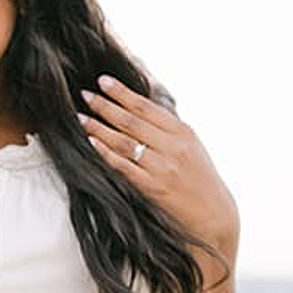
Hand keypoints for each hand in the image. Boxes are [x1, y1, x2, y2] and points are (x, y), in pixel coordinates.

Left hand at [79, 76, 240, 255]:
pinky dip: (106, 153)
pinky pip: (124, 167)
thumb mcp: (190, 146)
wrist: (213, 213)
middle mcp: (174, 146)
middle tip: (82, 94)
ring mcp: (163, 167)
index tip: (103, 80)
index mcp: (183, 132)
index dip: (122, 92)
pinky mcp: (154, 188)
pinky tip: (91, 143)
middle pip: (131, 121)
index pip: (147, 106)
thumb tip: (140, 107)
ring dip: (98, 127)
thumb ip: (166, 128)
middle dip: (104, 105)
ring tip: (79, 117)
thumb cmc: (198, 178)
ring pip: (124, 141)